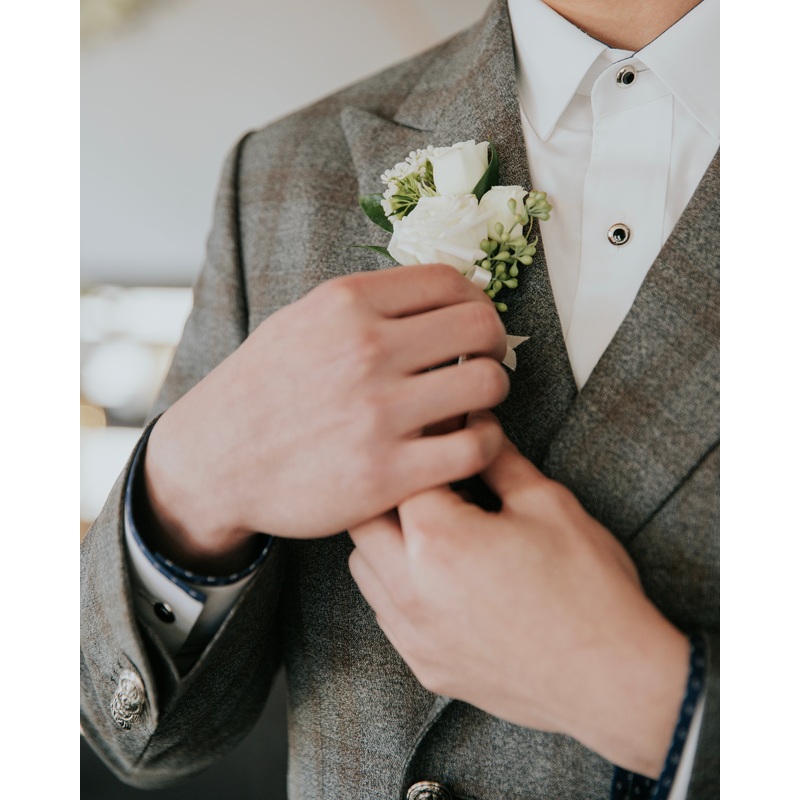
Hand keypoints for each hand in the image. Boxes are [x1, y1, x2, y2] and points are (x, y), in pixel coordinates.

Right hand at [143, 264, 509, 571]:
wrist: (214, 461)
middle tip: (482, 362)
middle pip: (480, 326)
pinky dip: (486, 441)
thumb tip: (437, 296)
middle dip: (493, 344)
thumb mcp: (300, 322)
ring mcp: (378, 412)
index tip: (473, 324)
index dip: (476, 300)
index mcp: (346, 304)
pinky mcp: (387, 473)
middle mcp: (366, 350)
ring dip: (492, 392)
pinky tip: (467, 442)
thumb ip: (364, 306)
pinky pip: (476, 447)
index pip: (449, 280)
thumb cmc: (262, 389)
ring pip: (488, 384)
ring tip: (472, 405)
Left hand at [348, 413, 688, 776]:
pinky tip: (437, 579)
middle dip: (390, 493)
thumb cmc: (588, 591)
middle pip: (363, 519)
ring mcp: (414, 633)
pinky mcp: (425, 664)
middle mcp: (411, 588)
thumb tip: (477, 426)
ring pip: (363, 568)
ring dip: (384, 541)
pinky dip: (397, 587)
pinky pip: (386, 613)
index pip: (403, 473)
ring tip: (431, 531)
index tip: (438, 440)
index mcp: (438, 539)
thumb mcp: (547, 504)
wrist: (613, 678)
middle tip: (430, 483)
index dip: (422, 448)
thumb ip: (499, 459)